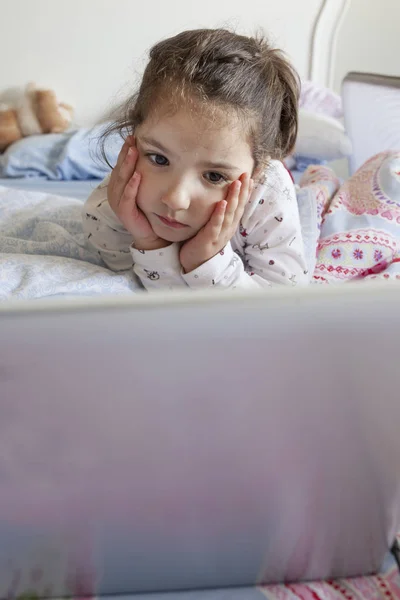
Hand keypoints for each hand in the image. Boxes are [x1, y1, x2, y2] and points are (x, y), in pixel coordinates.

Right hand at [108, 136, 168, 250]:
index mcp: (118, 184)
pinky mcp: (124, 212)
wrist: (150, 233)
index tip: (133, 136)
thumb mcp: (145, 188)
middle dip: (125, 153)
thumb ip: (144, 173)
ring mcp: (117, 201)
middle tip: (132, 139)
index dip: (126, 150)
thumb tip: (155, 153)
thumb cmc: (148, 209)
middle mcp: (115, 191)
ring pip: (121, 180)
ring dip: (127, 165)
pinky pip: (127, 197)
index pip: (121, 163)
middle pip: (119, 168)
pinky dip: (131, 186)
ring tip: (133, 152)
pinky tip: (137, 176)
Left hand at [180, 173, 252, 272]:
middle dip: (243, 191)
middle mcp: (228, 229)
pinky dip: (219, 214)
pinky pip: (215, 225)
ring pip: (229, 214)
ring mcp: (220, 234)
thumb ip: (219, 214)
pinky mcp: (209, 239)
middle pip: (238, 208)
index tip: (249, 178)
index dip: (245, 192)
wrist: (195, 264)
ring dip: (234, 198)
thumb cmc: (203, 242)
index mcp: (230, 225)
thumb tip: (222, 197)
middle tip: (246, 175)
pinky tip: (222, 203)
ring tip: (236, 184)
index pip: (240, 206)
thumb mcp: (214, 226)